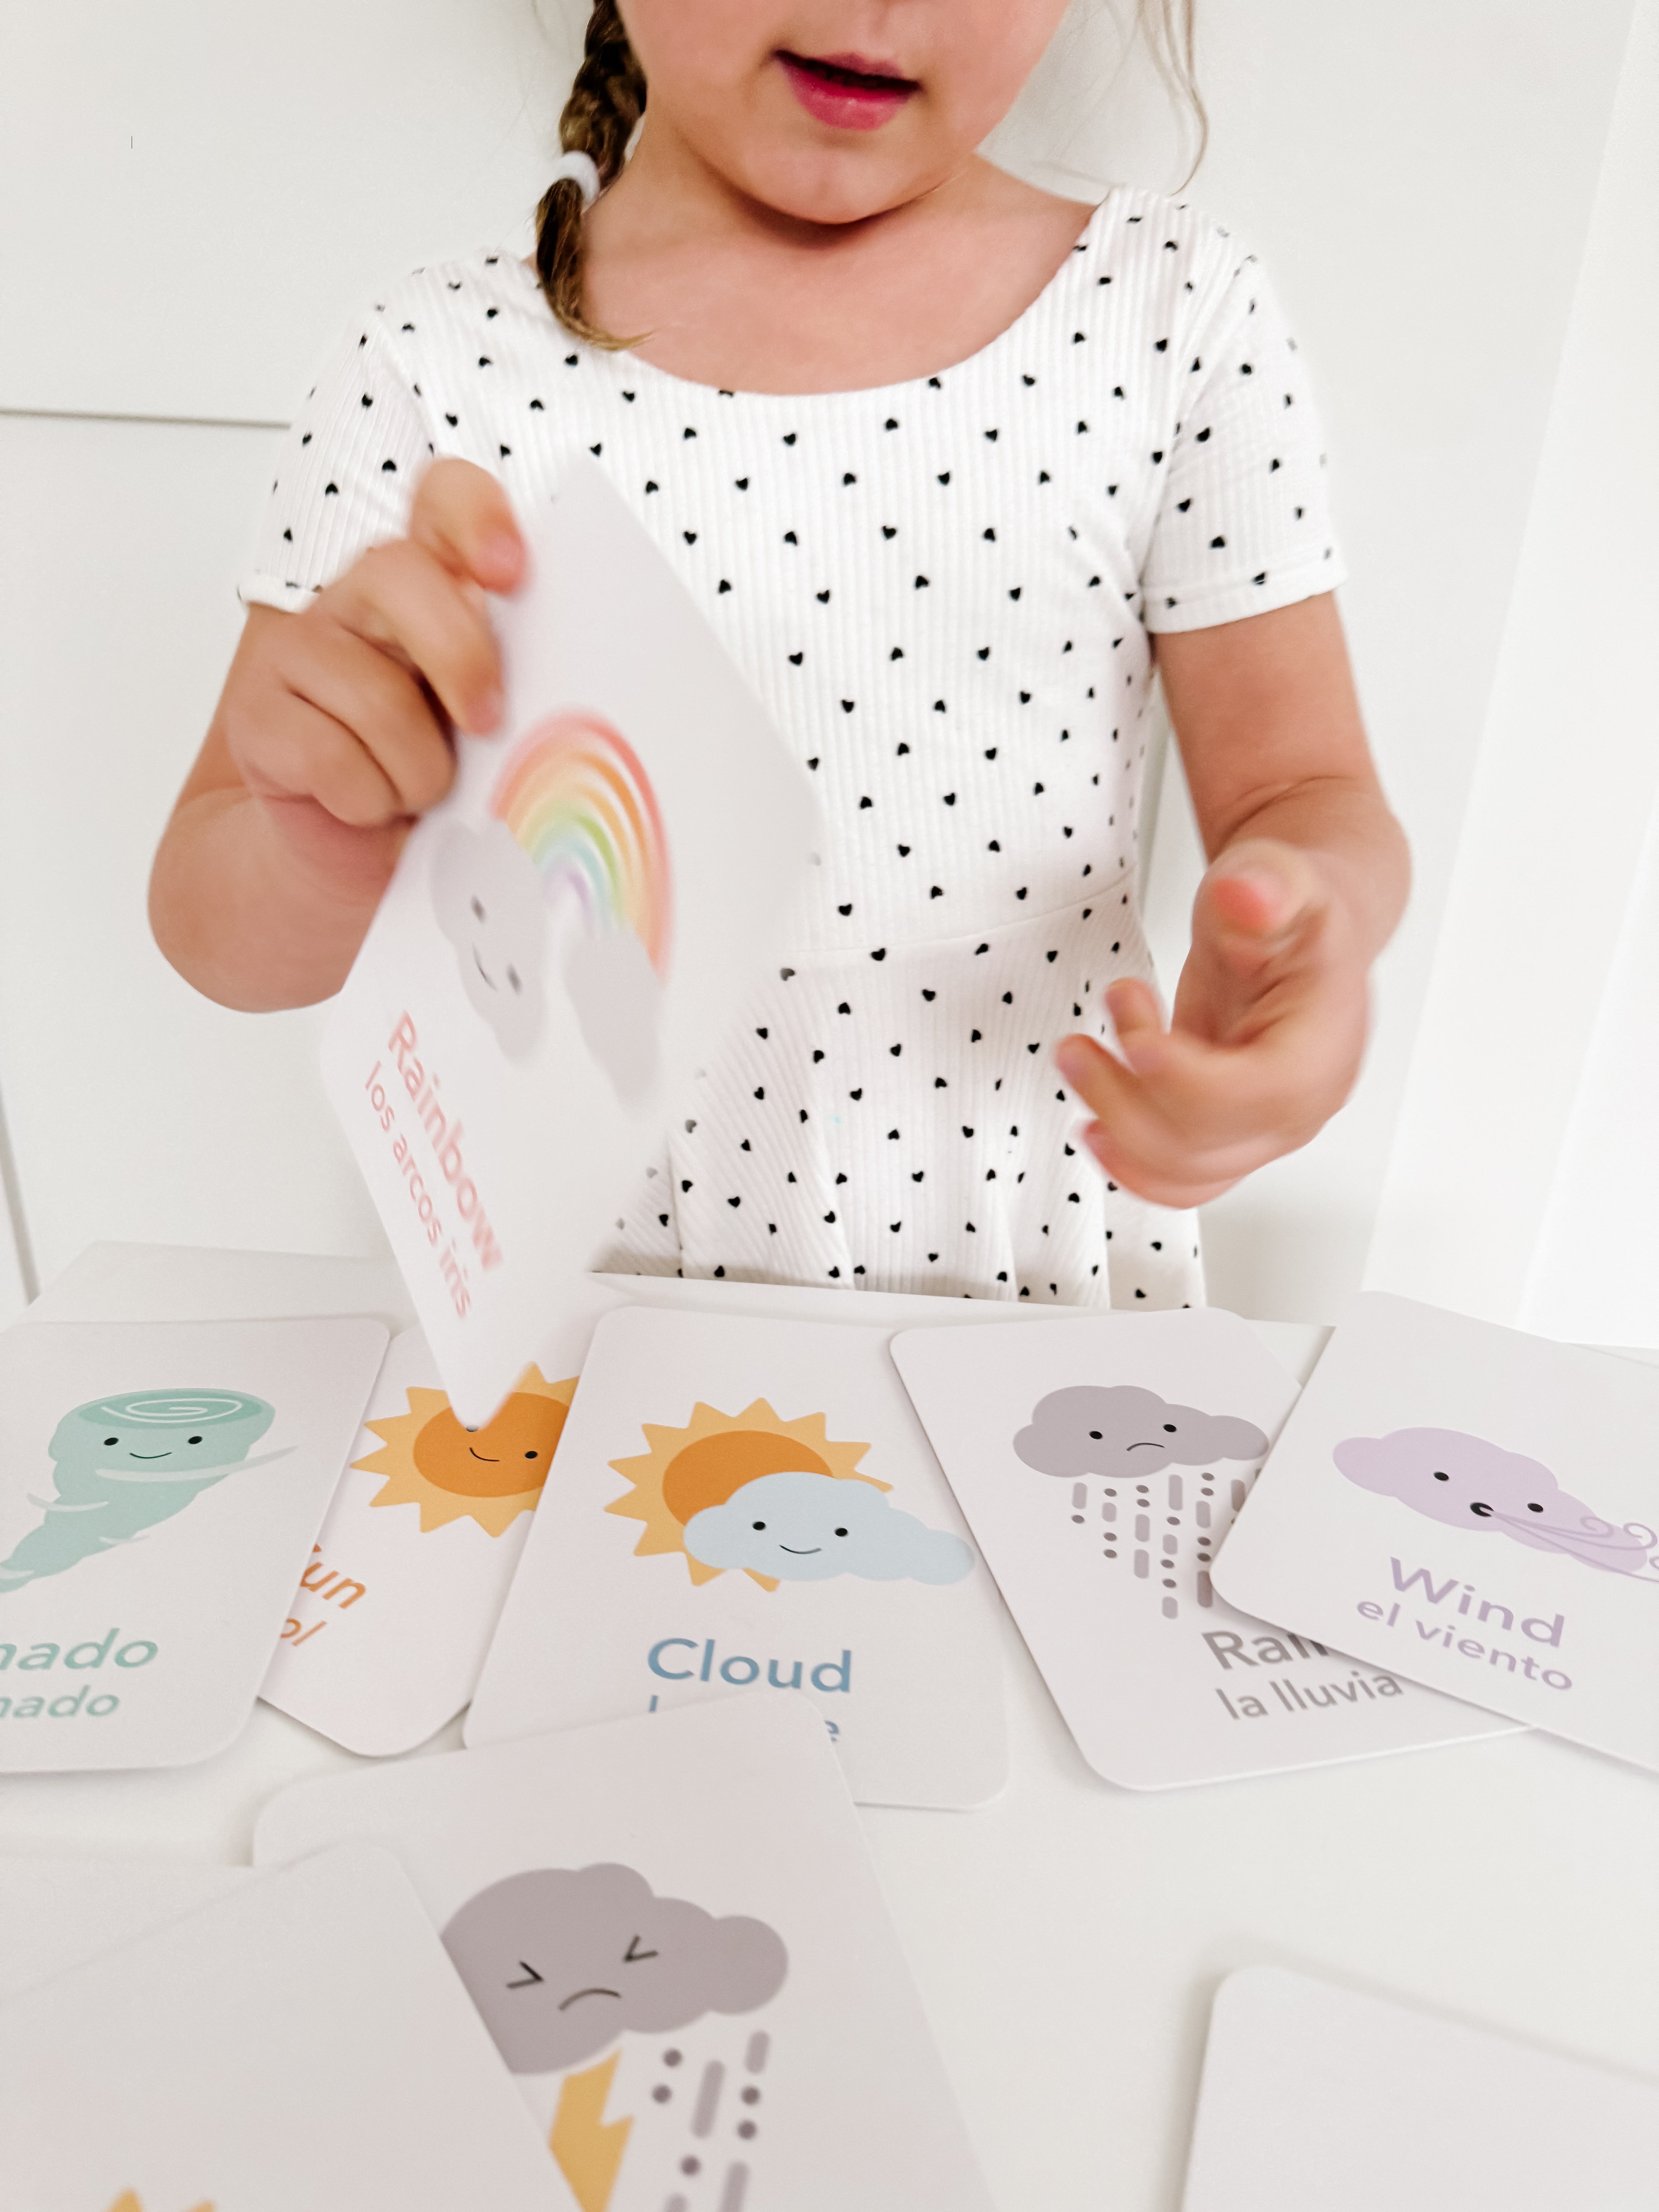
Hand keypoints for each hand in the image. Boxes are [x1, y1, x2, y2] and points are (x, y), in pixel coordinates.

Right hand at [217, 458, 525, 885]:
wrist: (354, 856)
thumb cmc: (437, 786)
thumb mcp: (492, 728)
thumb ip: (516, 681)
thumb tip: (566, 680)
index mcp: (427, 586)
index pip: (442, 499)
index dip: (476, 517)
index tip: (511, 572)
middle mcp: (356, 600)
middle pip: (400, 576)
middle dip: (459, 658)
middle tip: (487, 723)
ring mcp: (296, 650)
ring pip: (375, 695)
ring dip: (418, 770)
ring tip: (418, 792)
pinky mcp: (255, 712)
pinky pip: (331, 757)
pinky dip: (370, 801)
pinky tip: (370, 807)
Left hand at [1054, 838, 1369, 1208]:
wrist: (1288, 923)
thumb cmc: (1283, 908)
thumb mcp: (1276, 874)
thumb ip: (1265, 886)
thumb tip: (1248, 892)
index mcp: (1323, 1049)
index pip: (1253, 1095)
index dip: (1182, 1076)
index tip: (1131, 1027)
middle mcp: (1301, 1104)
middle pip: (1204, 1143)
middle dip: (1124, 1098)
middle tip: (1076, 1045)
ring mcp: (1266, 1128)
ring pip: (1183, 1170)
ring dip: (1116, 1127)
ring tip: (1079, 1063)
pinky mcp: (1230, 1133)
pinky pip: (1181, 1178)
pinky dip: (1130, 1163)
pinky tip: (1096, 1126)